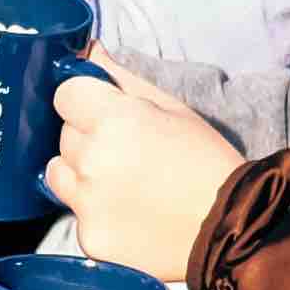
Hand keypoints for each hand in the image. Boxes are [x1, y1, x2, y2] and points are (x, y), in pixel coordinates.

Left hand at [42, 55, 242, 279]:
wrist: (230, 228)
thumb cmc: (206, 161)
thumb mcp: (172, 109)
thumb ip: (122, 79)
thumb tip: (88, 51)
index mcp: (114, 119)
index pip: (65, 94)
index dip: (85, 101)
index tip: (104, 112)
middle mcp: (92, 160)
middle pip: (64, 136)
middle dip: (88, 138)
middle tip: (129, 152)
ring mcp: (87, 203)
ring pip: (59, 174)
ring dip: (80, 174)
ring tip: (124, 183)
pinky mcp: (89, 239)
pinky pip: (77, 214)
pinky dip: (96, 213)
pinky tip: (130, 215)